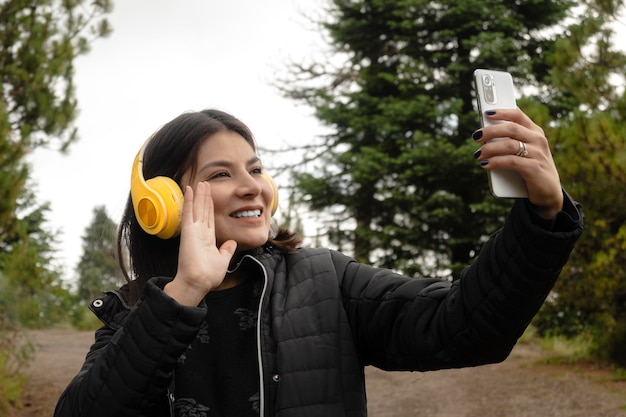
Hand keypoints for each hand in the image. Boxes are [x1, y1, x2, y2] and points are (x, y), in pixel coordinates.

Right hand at [164, 182, 236, 305]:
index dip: (210, 207)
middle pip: (203, 211)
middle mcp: (200, 233)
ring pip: (197, 208)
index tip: (211, 197)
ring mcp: (193, 231)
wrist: (199, 282)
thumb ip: (227, 250)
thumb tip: (232, 243)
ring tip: (200, 182)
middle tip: (205, 183)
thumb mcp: (222, 260)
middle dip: (205, 197)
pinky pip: (188, 212)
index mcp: (208, 239)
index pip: (210, 219)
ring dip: (198, 195)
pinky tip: (189, 189)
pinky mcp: (187, 231)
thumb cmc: (208, 275)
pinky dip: (189, 200)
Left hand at [473, 108, 562, 218]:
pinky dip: (496, 162)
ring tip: (478, 154)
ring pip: (509, 145)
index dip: (502, 112)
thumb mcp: (523, 151)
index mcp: (535, 132)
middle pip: (511, 129)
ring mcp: (538, 154)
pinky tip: (485, 164)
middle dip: (491, 131)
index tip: (487, 113)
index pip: (518, 115)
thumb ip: (509, 141)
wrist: (548, 192)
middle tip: (476, 136)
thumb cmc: (531, 168)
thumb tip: (484, 135)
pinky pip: (511, 161)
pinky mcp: (534, 168)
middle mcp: (538, 140)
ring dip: (490, 149)